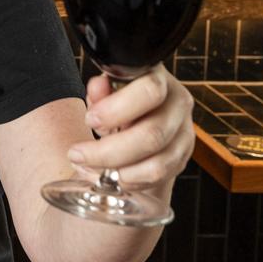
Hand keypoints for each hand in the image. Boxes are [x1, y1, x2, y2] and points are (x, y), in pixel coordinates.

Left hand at [67, 64, 194, 189]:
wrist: (142, 113)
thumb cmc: (121, 99)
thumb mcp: (106, 89)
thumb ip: (101, 90)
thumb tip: (98, 87)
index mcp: (160, 80)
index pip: (150, 91)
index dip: (117, 109)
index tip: (90, 120)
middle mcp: (178, 106)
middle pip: (152, 135)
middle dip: (108, 151)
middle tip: (78, 155)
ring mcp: (184, 134)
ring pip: (157, 165)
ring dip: (119, 172)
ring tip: (92, 168)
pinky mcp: (181, 158)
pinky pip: (159, 179)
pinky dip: (130, 182)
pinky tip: (113, 175)